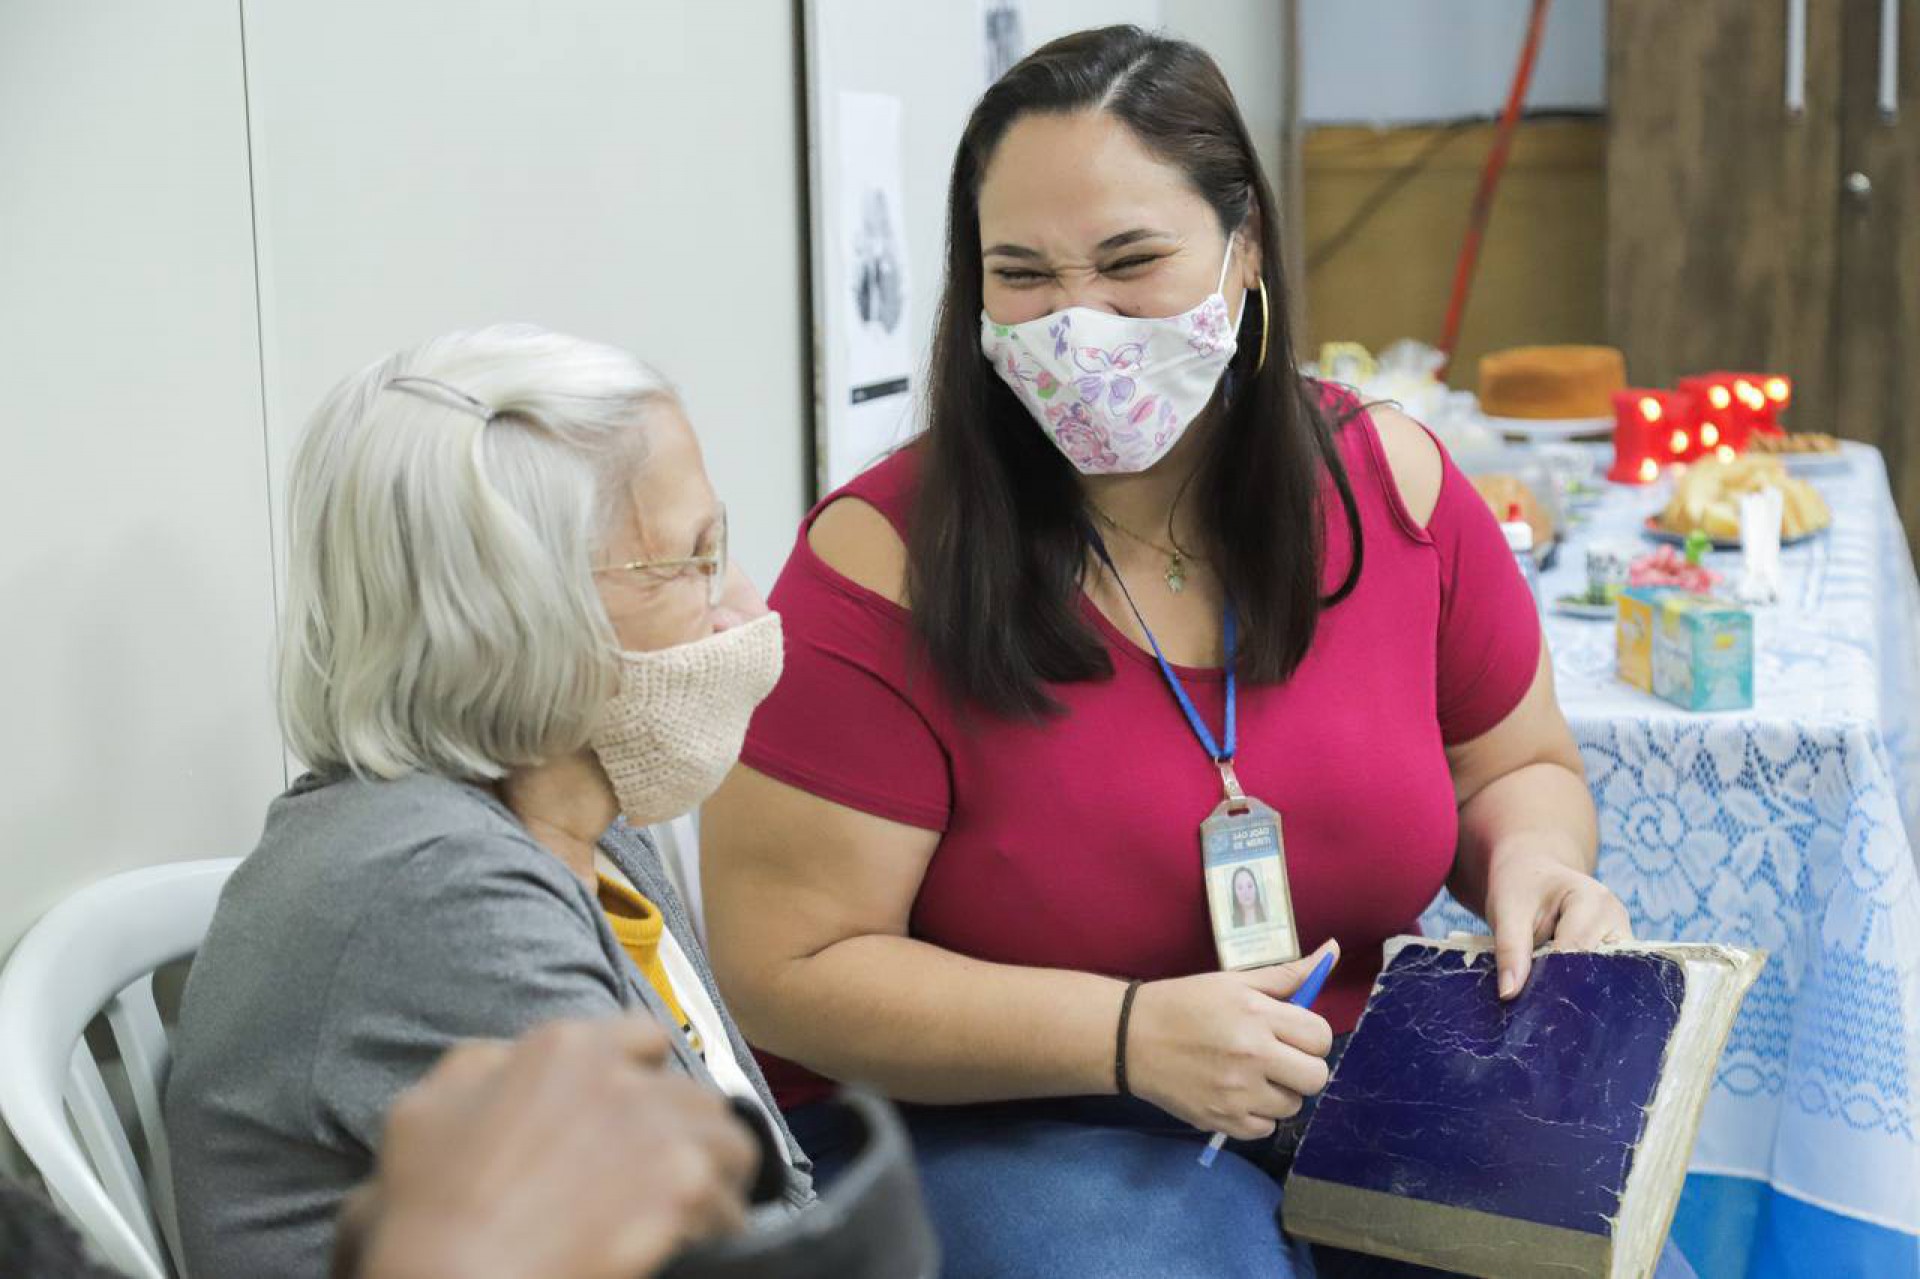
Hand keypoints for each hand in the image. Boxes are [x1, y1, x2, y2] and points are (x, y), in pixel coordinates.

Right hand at [344, 1018, 757, 1278]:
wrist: (448, 1278)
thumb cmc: (424, 1214)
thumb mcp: (422, 1112)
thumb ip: (478, 1069)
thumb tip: (507, 1058)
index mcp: (562, 1049)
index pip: (643, 1039)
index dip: (644, 1081)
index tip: (640, 1118)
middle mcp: (619, 1076)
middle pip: (691, 1094)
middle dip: (686, 1133)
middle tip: (671, 1176)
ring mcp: (655, 1129)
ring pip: (727, 1141)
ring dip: (717, 1178)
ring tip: (703, 1214)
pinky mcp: (680, 1187)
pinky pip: (730, 1205)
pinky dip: (721, 1229)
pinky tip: (701, 1249)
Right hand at [1123, 941, 1338, 1139]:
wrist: (1131, 1038)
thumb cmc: (1184, 1003)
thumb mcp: (1234, 981)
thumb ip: (1286, 974)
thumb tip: (1332, 951)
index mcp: (1257, 1015)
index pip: (1320, 1036)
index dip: (1310, 1035)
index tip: (1291, 1034)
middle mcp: (1252, 1055)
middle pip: (1316, 1077)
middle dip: (1303, 1067)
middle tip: (1279, 1058)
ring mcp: (1237, 1093)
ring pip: (1293, 1106)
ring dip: (1280, 1092)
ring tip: (1253, 1076)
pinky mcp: (1222, 1121)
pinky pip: (1266, 1129)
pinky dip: (1257, 1115)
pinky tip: (1238, 1095)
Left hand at [1484, 846, 1633, 998]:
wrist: (1534, 873)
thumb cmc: (1520, 887)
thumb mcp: (1506, 910)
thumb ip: (1510, 949)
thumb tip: (1508, 994)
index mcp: (1593, 900)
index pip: (1576, 951)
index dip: (1551, 977)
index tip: (1527, 997)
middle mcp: (1617, 919)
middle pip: (1596, 968)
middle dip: (1565, 988)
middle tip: (1534, 1003)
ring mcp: (1622, 937)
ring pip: (1604, 978)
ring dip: (1575, 990)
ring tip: (1545, 997)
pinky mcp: (1618, 952)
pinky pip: (1603, 978)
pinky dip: (1581, 988)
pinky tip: (1559, 993)